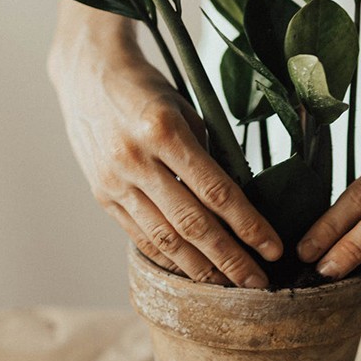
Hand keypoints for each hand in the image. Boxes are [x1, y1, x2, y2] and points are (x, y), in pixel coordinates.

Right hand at [49, 10, 281, 286]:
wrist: (87, 73)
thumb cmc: (147, 88)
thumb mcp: (185, 109)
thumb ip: (208, 154)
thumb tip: (238, 202)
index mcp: (164, 131)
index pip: (216, 190)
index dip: (247, 225)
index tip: (273, 248)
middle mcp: (136, 159)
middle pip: (192, 224)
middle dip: (230, 259)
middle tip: (258, 284)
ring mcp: (114, 180)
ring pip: (164, 239)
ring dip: (200, 269)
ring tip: (228, 287)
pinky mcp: (101, 194)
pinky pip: (139, 235)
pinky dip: (167, 257)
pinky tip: (190, 271)